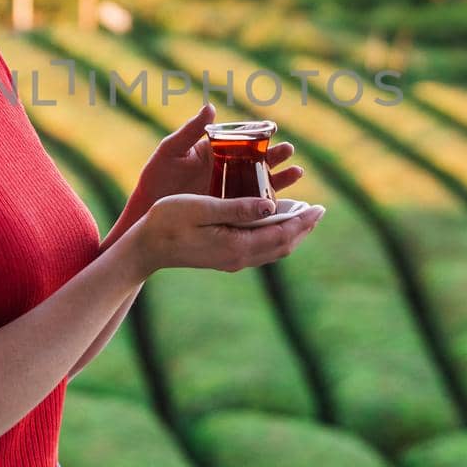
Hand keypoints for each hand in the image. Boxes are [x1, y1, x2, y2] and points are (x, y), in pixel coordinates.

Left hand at [134, 101, 304, 209]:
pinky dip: (270, 202)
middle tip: (289, 150)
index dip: (260, 134)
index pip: (243, 140)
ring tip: (297, 172)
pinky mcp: (229, 210)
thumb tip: (210, 107)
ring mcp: (229, 191)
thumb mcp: (171, 150)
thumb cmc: (156, 177)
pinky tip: (283, 202)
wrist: (145, 211)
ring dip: (280, 178)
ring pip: (261, 182)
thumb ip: (190, 131)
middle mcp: (226, 170)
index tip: (274, 127)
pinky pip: (253, 205)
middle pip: (258, 160)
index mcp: (214, 151)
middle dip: (275, 155)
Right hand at [135, 193, 325, 276]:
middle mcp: (238, 257)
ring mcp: (232, 260)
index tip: (320, 207)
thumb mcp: (202, 207)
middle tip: (318, 210)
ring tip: (303, 216)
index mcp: (236, 245)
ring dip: (290, 233)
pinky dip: (274, 236)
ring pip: (273, 250)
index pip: (281, 235)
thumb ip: (237, 208)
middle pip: (282, 246)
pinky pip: (260, 249)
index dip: (303, 221)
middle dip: (302, 228)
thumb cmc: (168, 221)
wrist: (146, 247)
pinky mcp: (225, 257)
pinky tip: (274, 223)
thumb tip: (271, 205)